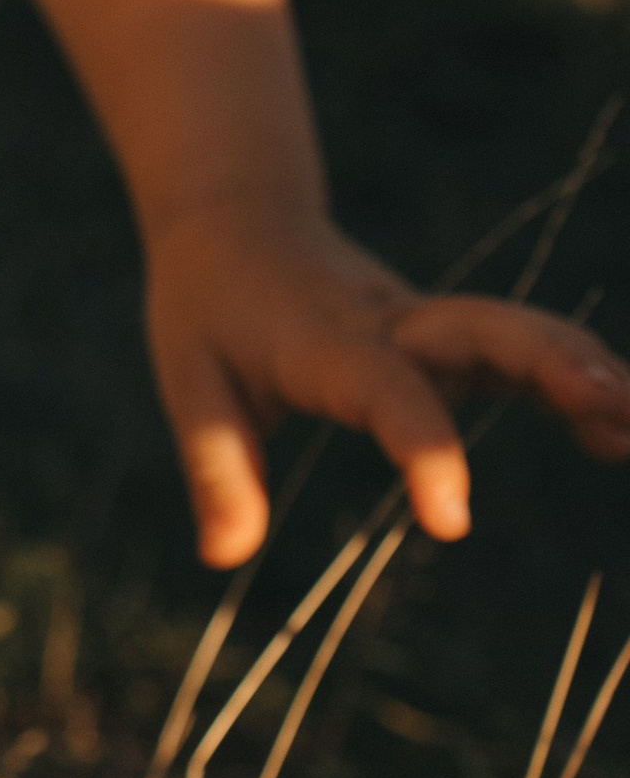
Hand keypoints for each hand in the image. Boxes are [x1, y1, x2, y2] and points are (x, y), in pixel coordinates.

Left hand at [145, 199, 629, 567]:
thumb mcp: (190, 383)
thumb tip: (221, 556)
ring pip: (518, 331)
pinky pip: (518, 348)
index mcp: (325, 343)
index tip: (452, 521)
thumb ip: (215, 468)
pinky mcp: (447, 334)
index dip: (424, 450)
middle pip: (484, 331)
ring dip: (583, 369)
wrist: (235, 221)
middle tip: (615, 411)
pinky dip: (573, 378)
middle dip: (551, 367)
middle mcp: (392, 324)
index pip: (387, 392)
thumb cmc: (207, 308)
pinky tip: (620, 432)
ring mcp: (428, 324)